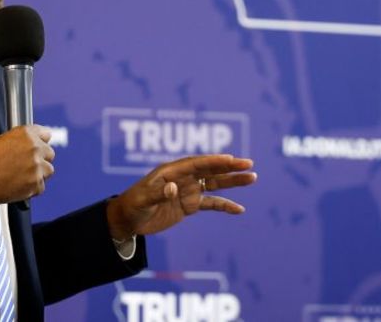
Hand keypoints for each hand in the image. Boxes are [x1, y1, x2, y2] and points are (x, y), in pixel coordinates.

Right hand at [0, 125, 54, 204]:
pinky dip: (32, 189)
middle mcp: (34, 147)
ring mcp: (36, 166)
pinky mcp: (36, 184)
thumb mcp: (2, 141)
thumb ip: (20, 142)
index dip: (41, 142)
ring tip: (22, 177)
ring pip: (48, 170)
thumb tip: (30, 146)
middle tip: (27, 166)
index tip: (39, 147)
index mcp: (25, 133)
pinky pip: (41, 187)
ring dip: (39, 174)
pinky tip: (18, 186)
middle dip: (41, 159)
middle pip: (49, 153)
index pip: (45, 134)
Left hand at [105, 154, 255, 239]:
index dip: (214, 161)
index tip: (231, 159)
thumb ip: (158, 194)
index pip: (197, 163)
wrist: (128, 220)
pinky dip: (225, 206)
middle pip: (210, 170)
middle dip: (230, 167)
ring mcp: (188, 191)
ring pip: (215, 184)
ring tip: (252, 178)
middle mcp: (183, 178)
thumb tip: (174, 188)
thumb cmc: (132, 206)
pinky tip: (240, 209)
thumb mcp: (142, 200)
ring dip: (233, 182)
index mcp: (172, 171)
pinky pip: (211, 204)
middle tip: (249, 164)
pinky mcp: (189, 205)